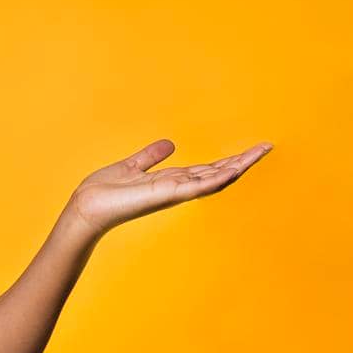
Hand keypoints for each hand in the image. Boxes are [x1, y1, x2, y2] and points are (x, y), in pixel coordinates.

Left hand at [66, 138, 272, 237]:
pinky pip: (196, 186)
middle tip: (265, 147)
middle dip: (241, 161)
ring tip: (259, 153)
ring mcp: (173, 192)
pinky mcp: (165, 194)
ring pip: (212, 178)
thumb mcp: (131, 167)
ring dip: (237, 166)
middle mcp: (176, 187)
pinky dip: (215, 178)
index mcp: (169, 180)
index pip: (205, 169)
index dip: (227, 160)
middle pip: (216, 172)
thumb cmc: (104, 192)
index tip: (248, 150)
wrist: (87, 207)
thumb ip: (151, 157)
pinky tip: (233, 169)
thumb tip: (170, 144)